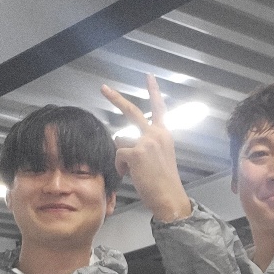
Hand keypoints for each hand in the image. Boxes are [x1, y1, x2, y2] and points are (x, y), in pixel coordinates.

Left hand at [102, 76, 191, 221]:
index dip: (153, 91)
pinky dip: (121, 166)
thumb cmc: (164, 182)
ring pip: (120, 141)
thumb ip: (147, 145)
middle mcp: (156, 134)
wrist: (170, 197)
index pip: (159, 108)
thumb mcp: (160, 157)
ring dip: (121, 155)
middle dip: (115, 98)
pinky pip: (118, 155)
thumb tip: (125, 143)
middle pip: (132, 111)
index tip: (149, 76)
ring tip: (134, 170)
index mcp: (164, 134)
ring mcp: (147, 142)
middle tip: (104, 88)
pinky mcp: (137, 153)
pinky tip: (130, 174)